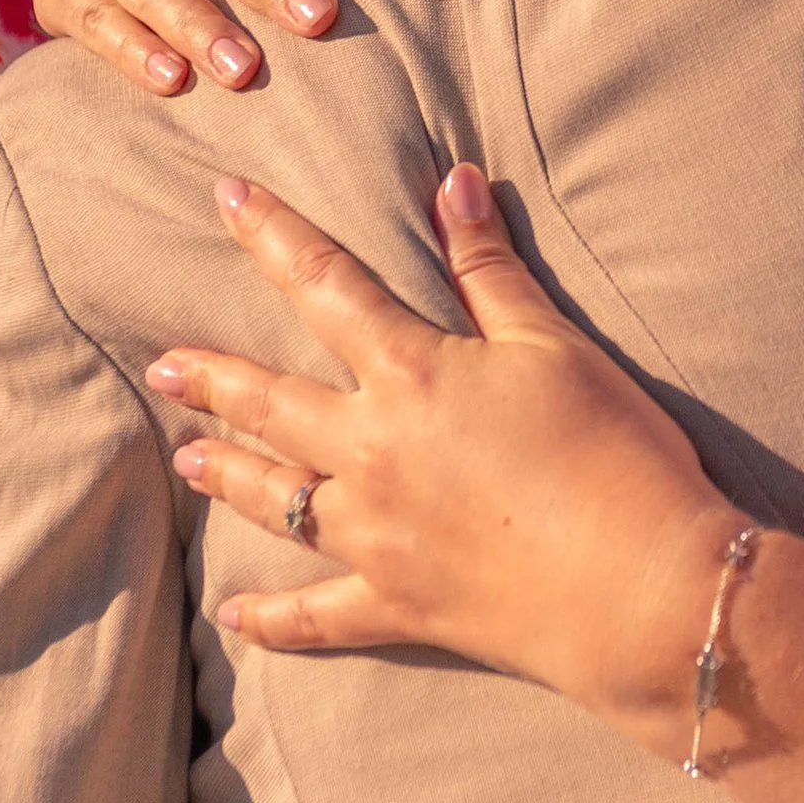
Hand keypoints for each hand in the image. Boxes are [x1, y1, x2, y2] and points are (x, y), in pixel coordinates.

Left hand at [146, 165, 735, 733]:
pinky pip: (317, 618)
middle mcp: (372, 453)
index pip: (326, 285)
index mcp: (411, 374)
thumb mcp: (554, 344)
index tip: (227, 198)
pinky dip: (273, 618)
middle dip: (212, 379)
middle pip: (271, 403)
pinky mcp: (399, 606)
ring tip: (187, 460)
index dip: (274, 236)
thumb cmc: (613, 452)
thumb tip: (451, 184)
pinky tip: (235, 616)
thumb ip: (491, 269)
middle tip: (162, 367)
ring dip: (228, 475)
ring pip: (277, 500)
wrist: (641, 587)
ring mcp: (376, 537)